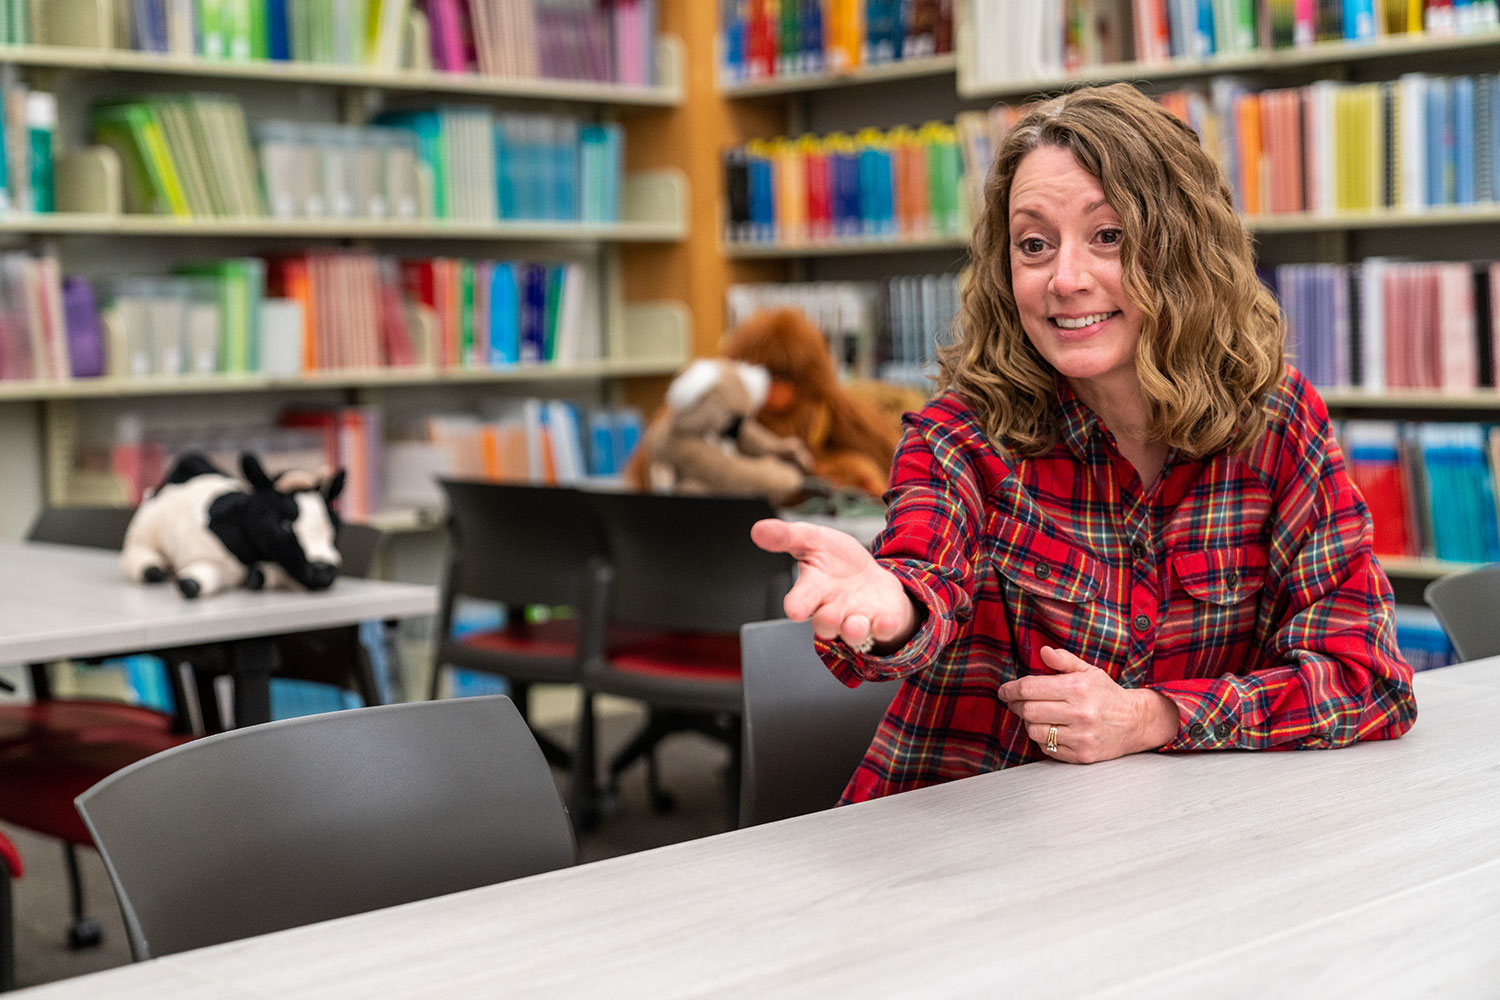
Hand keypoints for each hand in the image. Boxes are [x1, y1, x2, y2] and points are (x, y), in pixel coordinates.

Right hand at [750, 518, 917, 651]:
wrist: (870, 578)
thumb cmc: (837, 563)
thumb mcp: (813, 540)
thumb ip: (787, 537)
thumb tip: (757, 529)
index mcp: (813, 590)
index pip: (799, 601)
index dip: (797, 605)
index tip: (794, 610)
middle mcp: (833, 611)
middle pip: (824, 624)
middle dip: (826, 621)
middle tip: (828, 614)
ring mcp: (857, 619)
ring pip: (852, 633)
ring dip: (853, 631)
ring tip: (855, 624)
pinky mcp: (881, 623)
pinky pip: (882, 631)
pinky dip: (883, 628)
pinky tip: (884, 621)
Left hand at [996, 646, 1180, 762]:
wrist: (1135, 722)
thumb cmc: (1107, 694)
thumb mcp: (1088, 671)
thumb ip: (1064, 660)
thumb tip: (1043, 651)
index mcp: (1078, 688)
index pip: (1030, 688)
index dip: (1010, 689)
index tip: (1004, 690)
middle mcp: (1079, 712)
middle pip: (1028, 710)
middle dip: (1016, 705)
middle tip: (1015, 702)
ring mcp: (1081, 736)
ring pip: (1034, 731)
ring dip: (1029, 722)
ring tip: (1037, 715)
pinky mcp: (1082, 754)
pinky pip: (1047, 748)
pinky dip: (1043, 739)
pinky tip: (1051, 729)